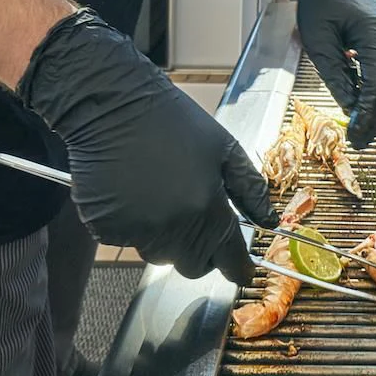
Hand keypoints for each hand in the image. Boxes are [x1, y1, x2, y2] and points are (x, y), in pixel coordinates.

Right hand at [18, 9, 279, 283]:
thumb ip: (250, 189)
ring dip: (165, 237)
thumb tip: (269, 220)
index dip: (236, 267)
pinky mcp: (106, 228)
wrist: (115, 106)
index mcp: (207, 210)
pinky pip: (127, 241)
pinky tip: (133, 192)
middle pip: (192, 265)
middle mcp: (172, 229)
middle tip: (193, 214)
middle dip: (198, 249)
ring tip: (160, 194)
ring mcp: (137, 231)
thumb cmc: (174, 123)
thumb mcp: (225, 148)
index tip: (241, 269)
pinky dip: (132, 225)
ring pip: (159, 254)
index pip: (228, 259)